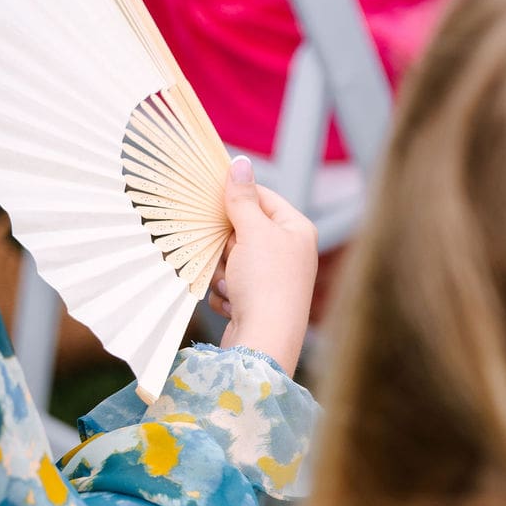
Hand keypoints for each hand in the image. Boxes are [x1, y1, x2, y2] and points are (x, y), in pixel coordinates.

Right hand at [209, 155, 317, 377]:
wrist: (265, 343)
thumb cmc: (267, 283)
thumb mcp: (253, 232)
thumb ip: (242, 198)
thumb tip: (239, 162)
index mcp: (296, 230)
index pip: (262, 198)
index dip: (235, 198)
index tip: (209, 199)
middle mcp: (289, 253)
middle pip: (241, 230)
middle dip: (226, 245)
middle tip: (226, 254)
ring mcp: (272, 280)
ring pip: (230, 259)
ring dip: (223, 272)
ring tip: (233, 286)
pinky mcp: (256, 303)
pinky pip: (229, 285)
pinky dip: (225, 293)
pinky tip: (234, 304)